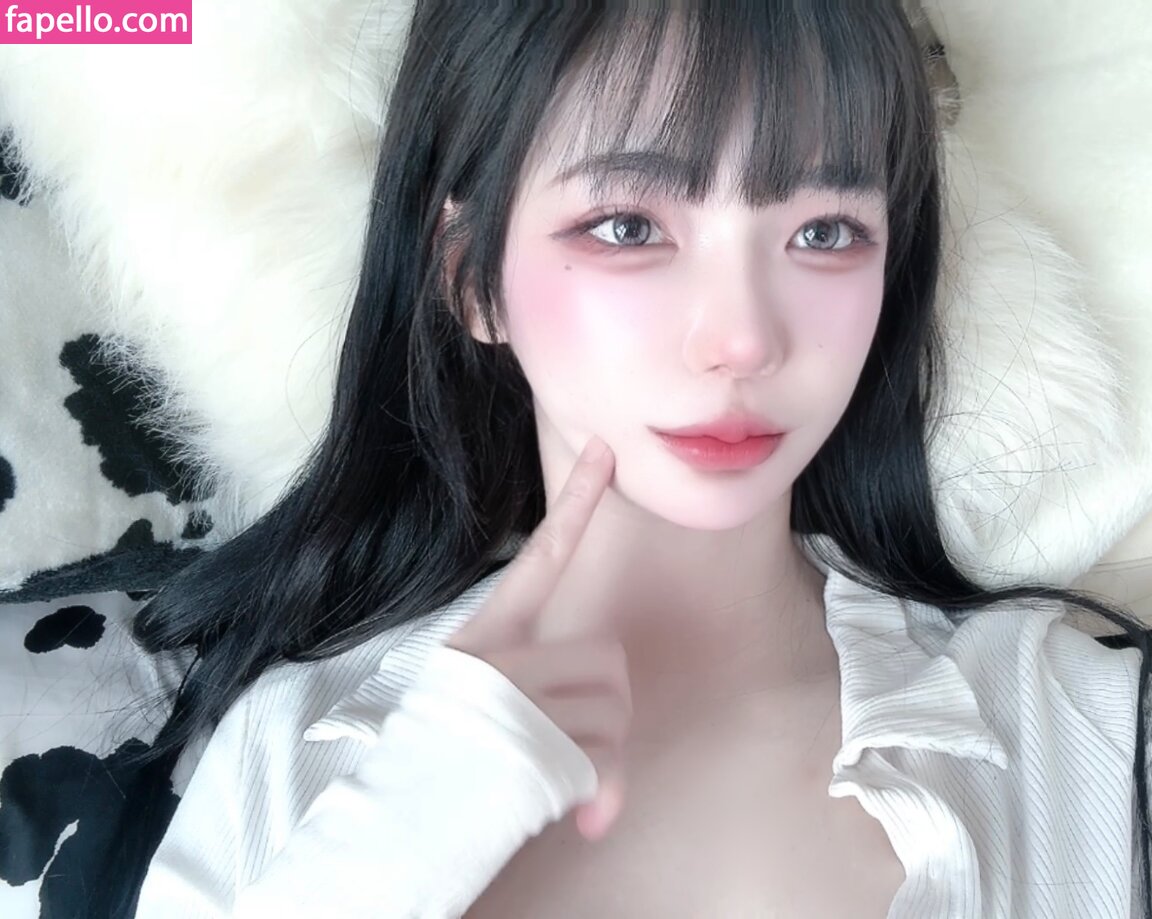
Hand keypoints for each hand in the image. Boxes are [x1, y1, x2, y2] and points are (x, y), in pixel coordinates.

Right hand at [444, 436, 630, 841]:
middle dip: (609, 709)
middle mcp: (500, 658)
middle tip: (581, 749)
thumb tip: (598, 772)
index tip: (603, 452)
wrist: (390, 831)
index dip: (577, 503)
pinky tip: (575, 817)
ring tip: (559, 786)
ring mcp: (517, 700)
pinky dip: (601, 794)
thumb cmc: (440, 765)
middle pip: (608, 657)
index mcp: (483, 637)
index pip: (541, 558)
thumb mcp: (476, 710)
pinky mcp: (534, 746)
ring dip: (603, 759)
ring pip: (614, 711)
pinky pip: (606, 759)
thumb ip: (539, 702)